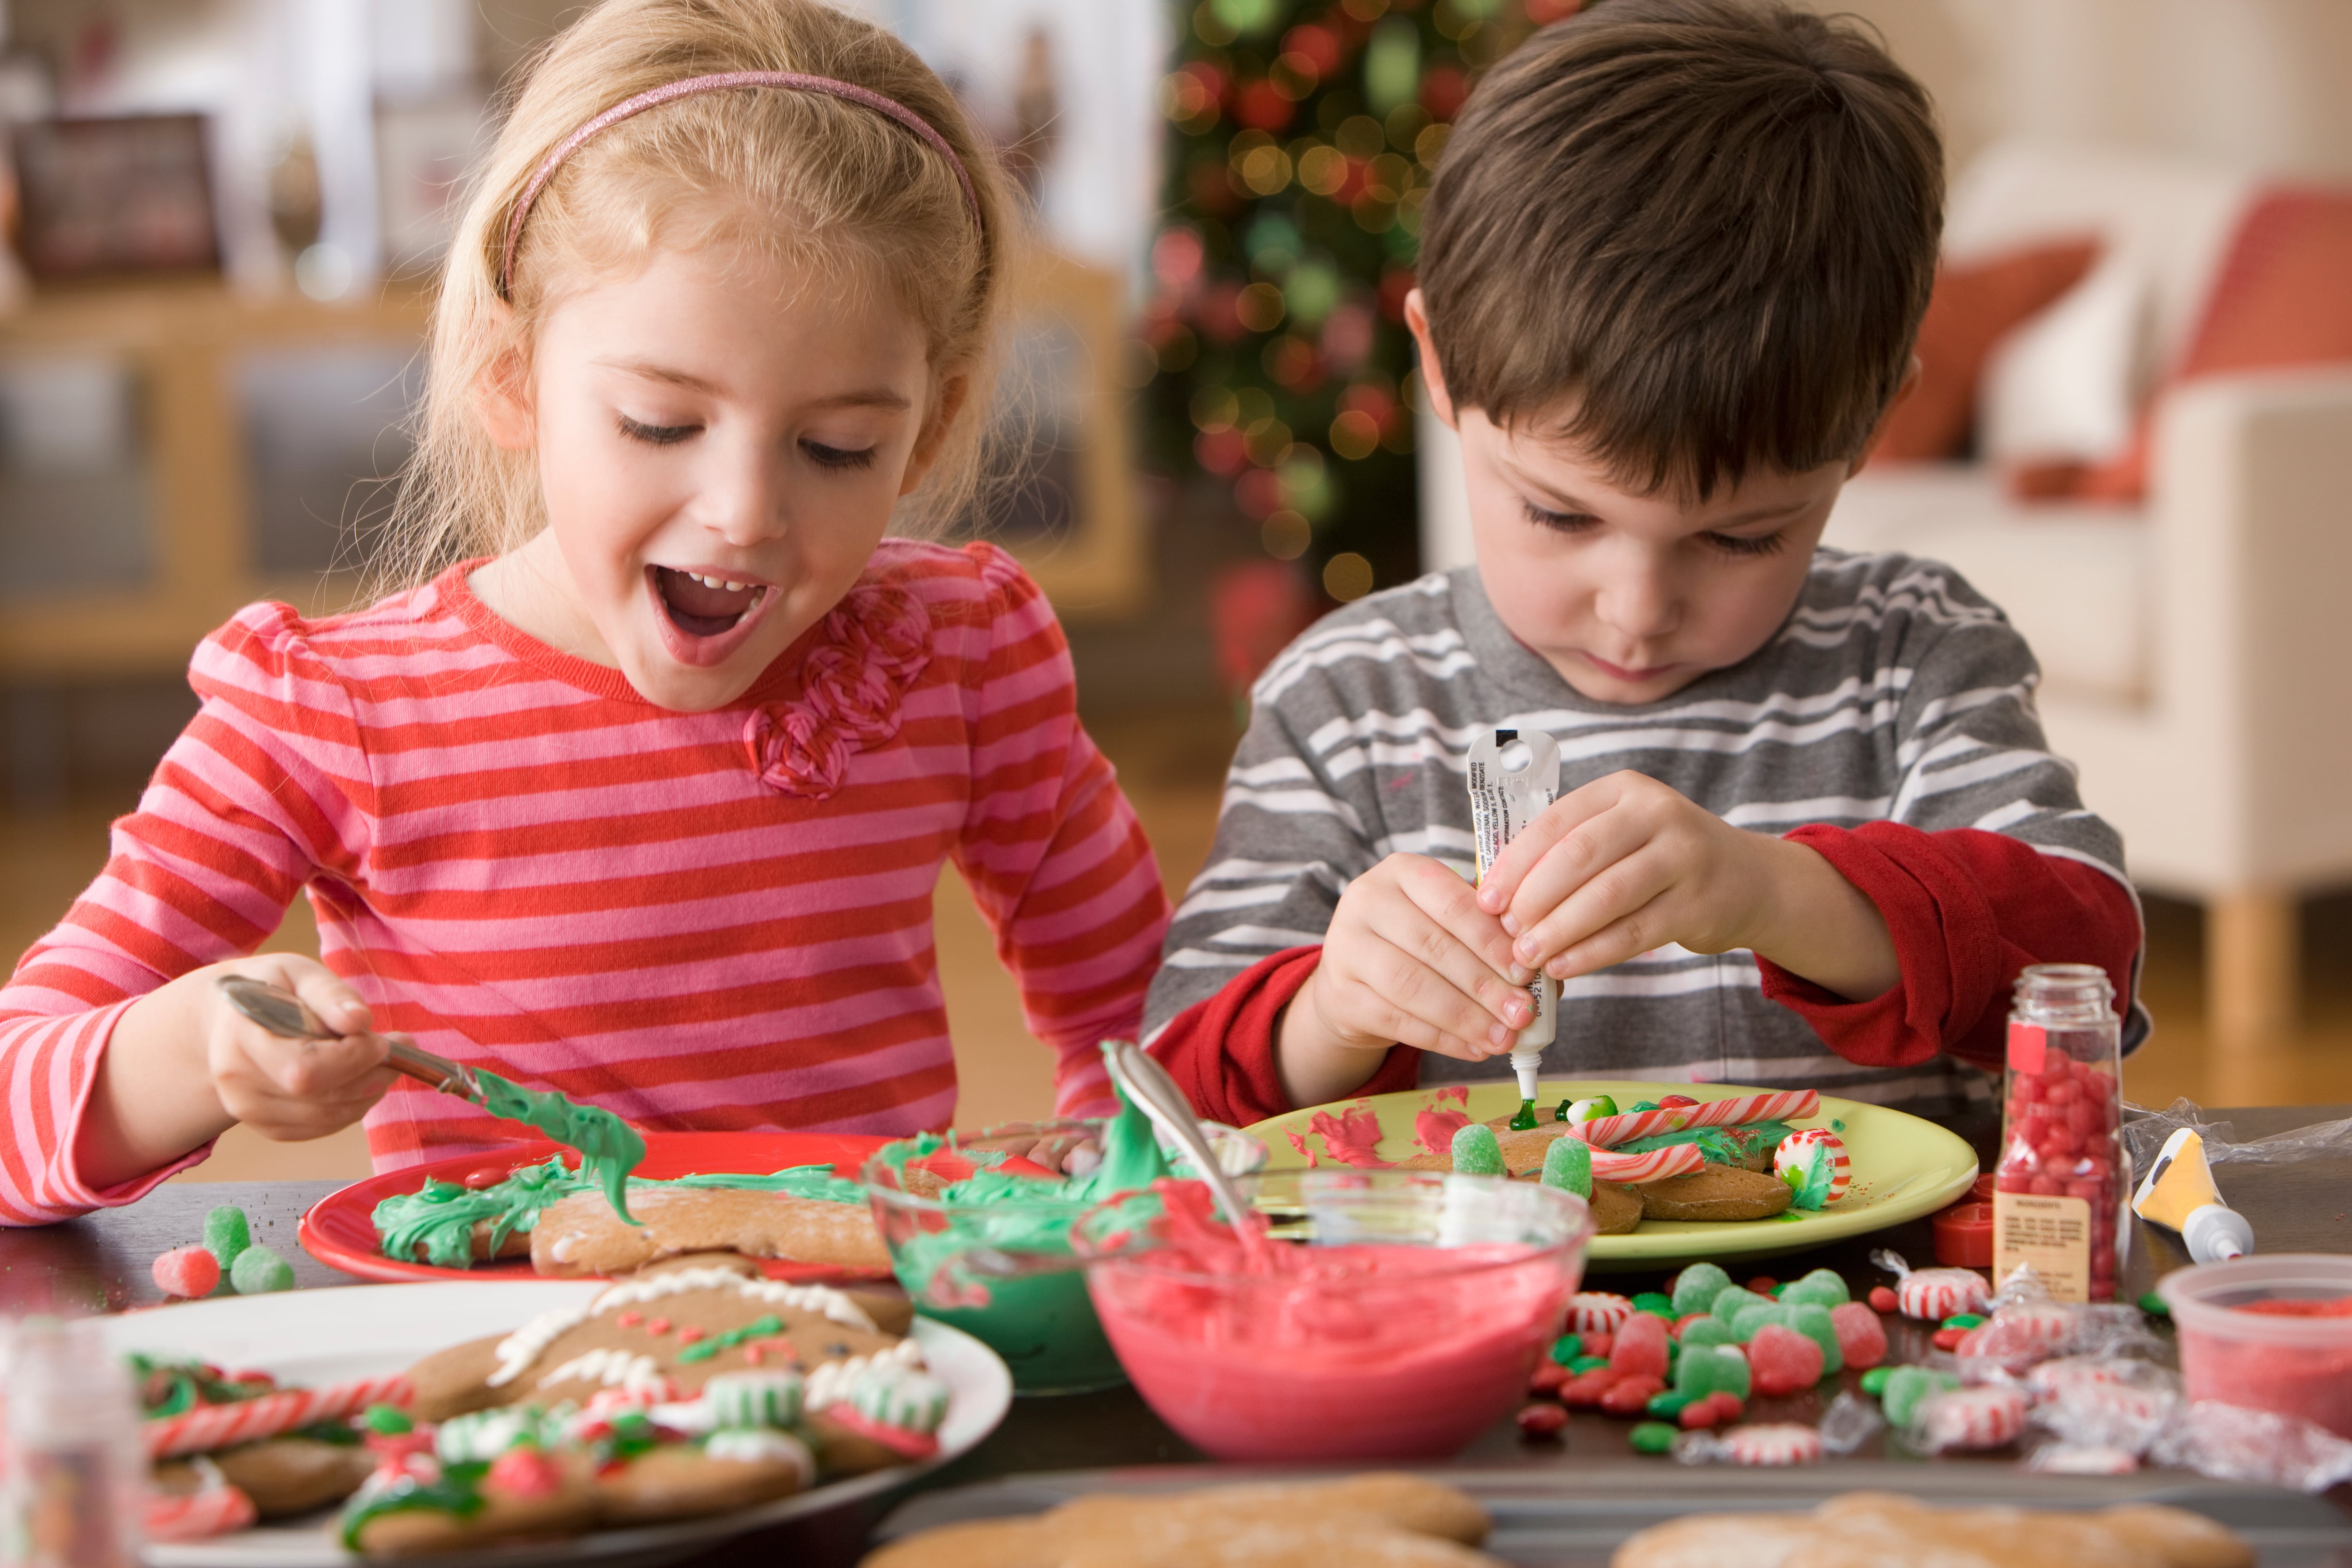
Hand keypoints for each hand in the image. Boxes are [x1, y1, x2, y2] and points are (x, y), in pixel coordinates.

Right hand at [198, 955, 396, 1141]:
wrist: (233, 1018)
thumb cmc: (274, 988)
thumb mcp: (301, 973)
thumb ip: (331, 995)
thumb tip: (359, 1021)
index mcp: (241, 1035)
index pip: (305, 1069)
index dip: (354, 1058)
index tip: (382, 1039)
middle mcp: (236, 1080)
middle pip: (321, 1098)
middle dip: (371, 1074)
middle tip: (397, 1048)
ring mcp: (247, 1109)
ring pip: (327, 1117)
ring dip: (368, 1092)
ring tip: (380, 1061)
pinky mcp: (266, 1126)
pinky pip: (322, 1128)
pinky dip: (352, 1107)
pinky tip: (358, 1079)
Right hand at [1278, 853, 1535, 1107]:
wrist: (1354, 978)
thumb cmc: (1417, 944)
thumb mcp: (1448, 923)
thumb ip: (1490, 937)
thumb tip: (1545, 975)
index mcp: (1402, 871)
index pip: (1452, 902)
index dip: (1491, 939)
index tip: (1526, 971)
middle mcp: (1366, 900)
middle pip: (1433, 945)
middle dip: (1484, 984)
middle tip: (1522, 1012)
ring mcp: (1346, 947)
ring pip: (1413, 985)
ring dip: (1466, 1016)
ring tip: (1504, 1038)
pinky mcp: (1340, 994)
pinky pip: (1397, 1020)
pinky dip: (1442, 1039)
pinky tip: (1475, 1049)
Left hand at [1474, 770, 1896, 999]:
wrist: (1749, 880)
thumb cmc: (1661, 861)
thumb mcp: (1621, 834)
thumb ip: (1568, 851)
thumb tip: (1497, 892)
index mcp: (1624, 790)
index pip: (1556, 821)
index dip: (1515, 862)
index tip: (1486, 899)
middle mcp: (1657, 814)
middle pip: (1580, 855)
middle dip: (1533, 897)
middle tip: (1504, 932)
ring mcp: (1684, 857)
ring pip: (1607, 895)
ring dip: (1559, 929)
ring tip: (1526, 955)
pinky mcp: (1699, 903)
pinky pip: (1635, 932)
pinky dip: (1593, 952)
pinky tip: (1564, 966)